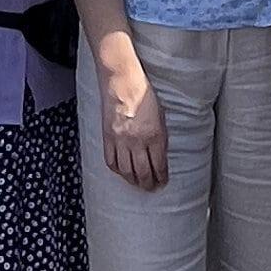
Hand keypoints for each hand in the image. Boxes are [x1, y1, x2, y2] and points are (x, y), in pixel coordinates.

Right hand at [99, 54, 167, 191]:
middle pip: (143, 172)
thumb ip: (160, 137)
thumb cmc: (143, 94)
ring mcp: (121, 141)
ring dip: (133, 181)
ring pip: (127, 171)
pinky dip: (118, 170)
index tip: (163, 182)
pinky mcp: (107, 138)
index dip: (161, 177)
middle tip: (151, 188)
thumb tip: (160, 155)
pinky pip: (111, 161)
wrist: (122, 82)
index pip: (159, 165)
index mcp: (155, 135)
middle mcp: (138, 141)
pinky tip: (122, 172)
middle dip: (148, 184)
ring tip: (138, 184)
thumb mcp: (160, 115)